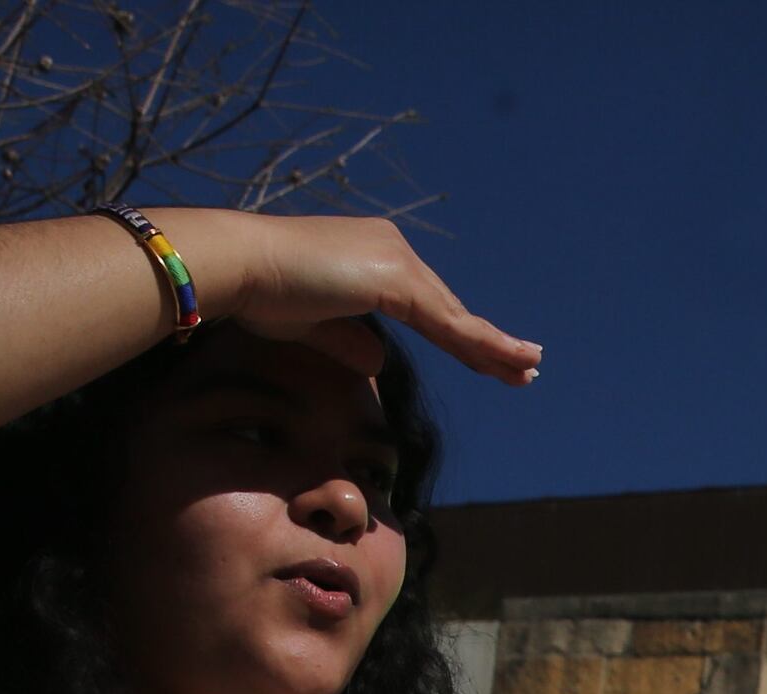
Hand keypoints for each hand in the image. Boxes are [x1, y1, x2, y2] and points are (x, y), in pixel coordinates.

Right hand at [161, 210, 540, 386]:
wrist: (239, 266)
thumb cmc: (262, 292)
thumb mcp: (312, 323)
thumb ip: (348, 339)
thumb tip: (377, 361)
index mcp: (372, 254)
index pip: (427, 304)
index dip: (458, 333)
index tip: (487, 359)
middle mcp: (391, 248)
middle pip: (449, 308)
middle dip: (486, 342)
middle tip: (525, 369)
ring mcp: (395, 259)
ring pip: (455, 316)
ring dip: (494, 347)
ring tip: (528, 371)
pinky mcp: (394, 279)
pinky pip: (447, 323)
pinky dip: (479, 345)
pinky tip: (507, 362)